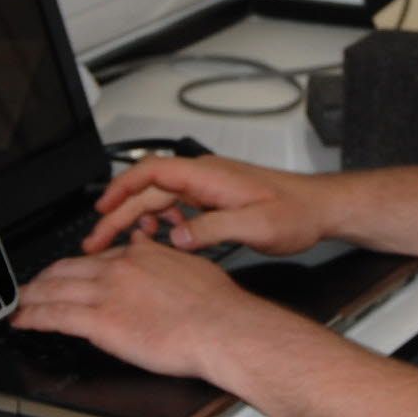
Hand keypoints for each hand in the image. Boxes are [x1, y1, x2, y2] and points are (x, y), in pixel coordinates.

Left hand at [14, 232, 305, 379]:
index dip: (76, 266)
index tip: (67, 272)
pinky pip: (57, 316)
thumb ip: (165, 259)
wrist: (222, 327)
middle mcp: (119, 269)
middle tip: (29, 286)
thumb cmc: (217, 306)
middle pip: (68, 269)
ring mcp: (108, 294)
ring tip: (17, 303)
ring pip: (56, 290)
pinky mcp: (102, 321)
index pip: (97, 257)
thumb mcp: (191, 266)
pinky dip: (34, 317)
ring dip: (31, 297)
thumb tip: (154, 252)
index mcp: (141, 256)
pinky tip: (22, 321)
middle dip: (44, 278)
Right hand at [81, 155, 335, 256]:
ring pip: (160, 198)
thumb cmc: (296, 213)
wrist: (320, 208)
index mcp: (209, 176)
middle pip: (148, 190)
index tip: (101, 210)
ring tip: (120, 244)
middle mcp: (205, 176)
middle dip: (118, 213)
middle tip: (97, 241)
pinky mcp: (215, 199)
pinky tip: (160, 238)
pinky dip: (161, 221)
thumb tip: (176, 237)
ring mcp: (209, 187)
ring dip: (137, 218)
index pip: (152, 172)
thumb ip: (213, 230)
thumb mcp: (256, 225)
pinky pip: (177, 206)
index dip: (121, 189)